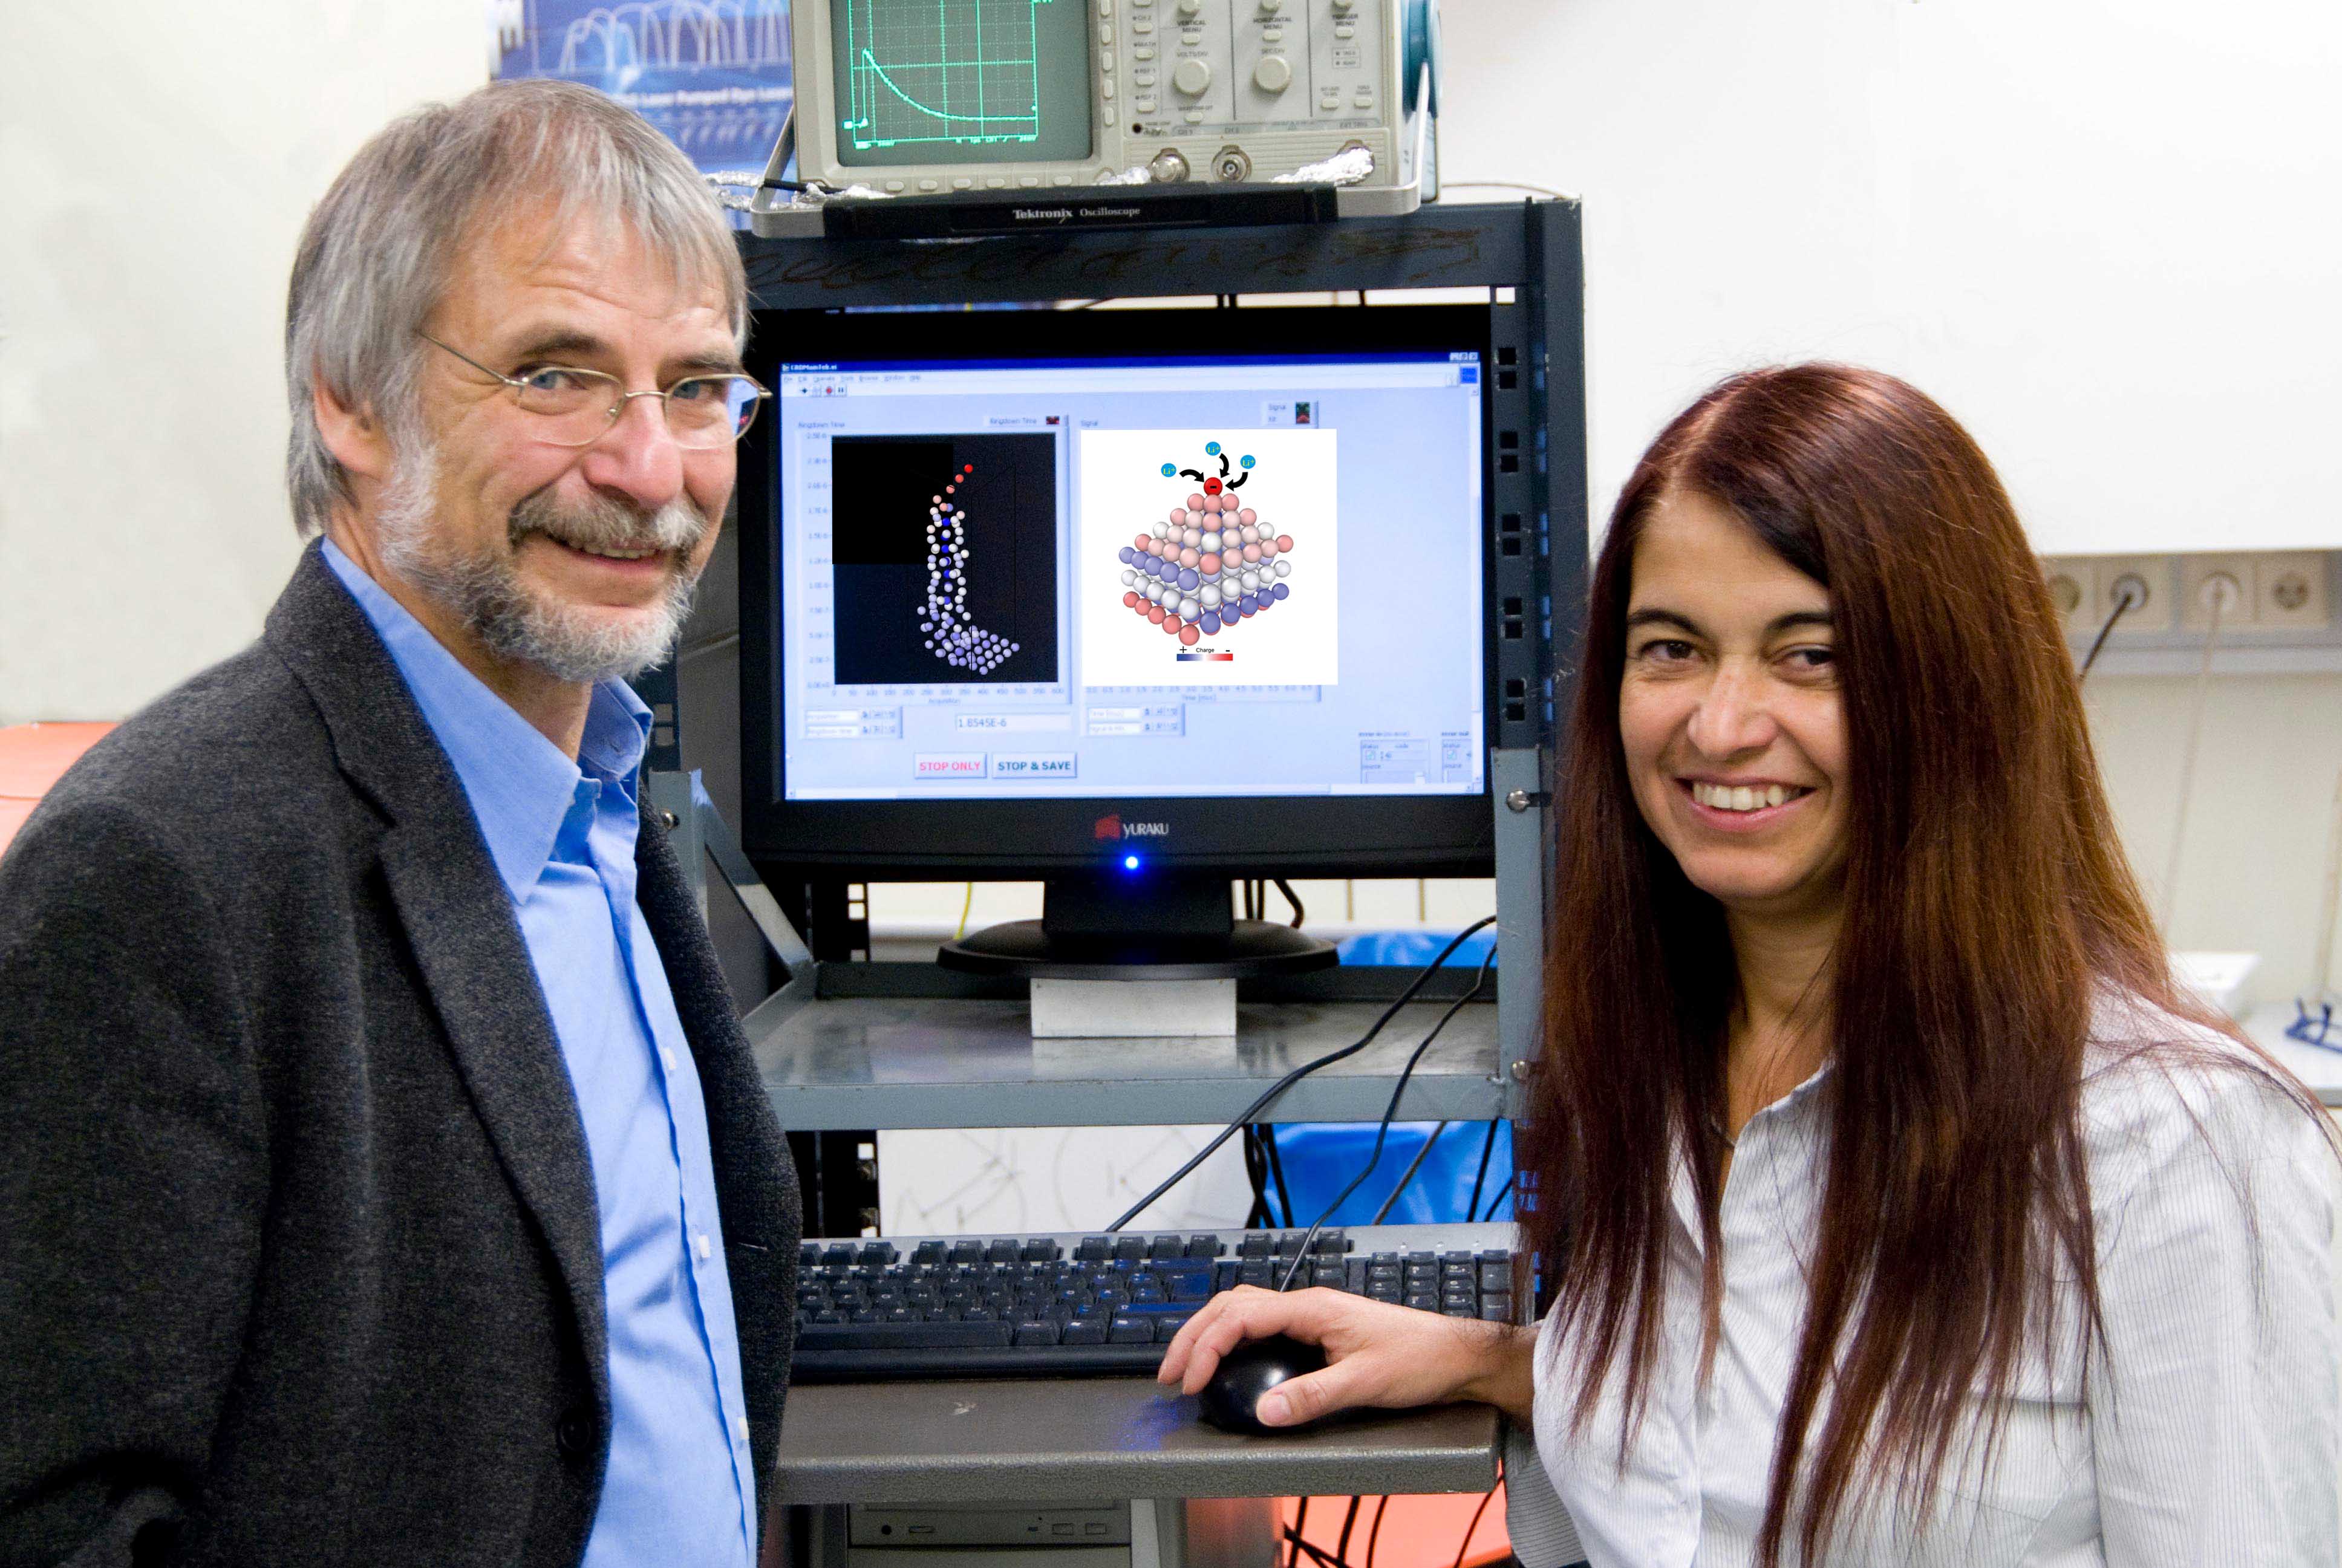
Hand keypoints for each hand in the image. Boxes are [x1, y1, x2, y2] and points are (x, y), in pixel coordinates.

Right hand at [1157, 1286, 1535, 1427]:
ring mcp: (1312, 1314)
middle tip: (1169, 1372)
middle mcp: (1307, 1304)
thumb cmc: (1417, 1360)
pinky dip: (1234, 1339)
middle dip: (1193, 1335)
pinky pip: (1263, 1325)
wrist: (1455, 1354)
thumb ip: (1311, 1398)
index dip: (1206, 1346)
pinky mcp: (1319, 1329)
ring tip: (1188, 1364)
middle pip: (1232, 1306)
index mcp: (1312, 1308)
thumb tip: (1264, 1411)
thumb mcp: (1363, 1384)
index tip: (1188, 1379)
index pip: (1240, 1316)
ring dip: (1211, 1334)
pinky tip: (1230, 1361)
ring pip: (1245, 1310)